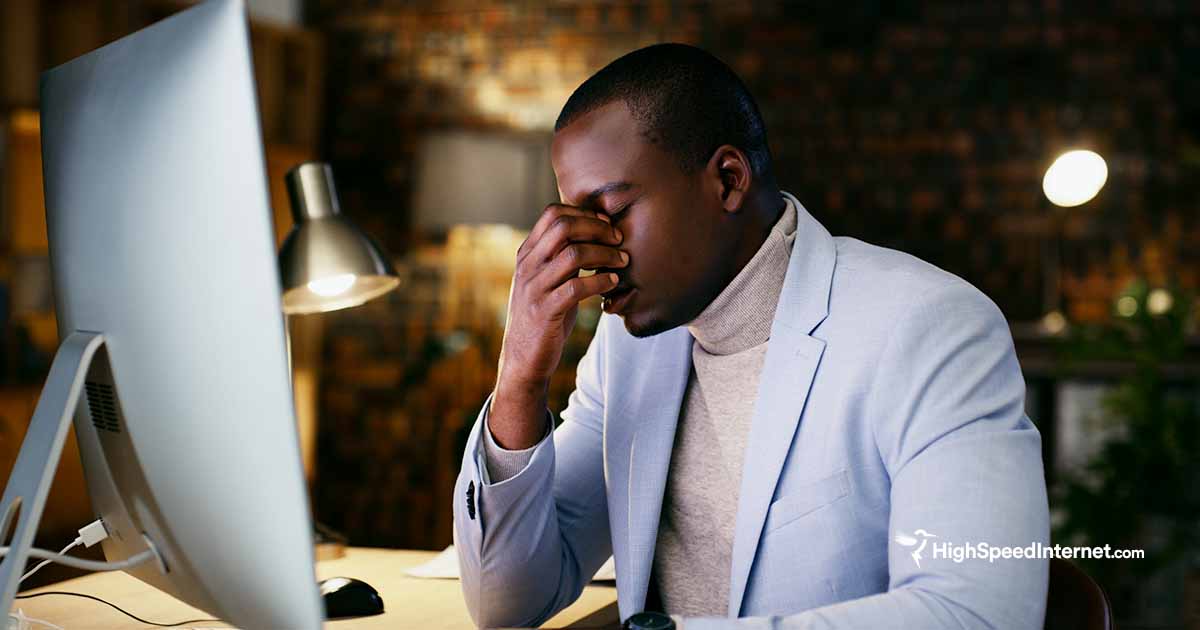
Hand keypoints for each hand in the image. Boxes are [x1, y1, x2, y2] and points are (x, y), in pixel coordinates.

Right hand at [489, 203, 626, 448]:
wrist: (523, 357)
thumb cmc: (543, 315)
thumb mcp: (546, 279)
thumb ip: (561, 256)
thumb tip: (596, 231)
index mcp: (527, 253)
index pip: (553, 214)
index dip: (584, 213)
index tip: (607, 224)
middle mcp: (528, 266)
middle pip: (563, 227)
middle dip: (597, 228)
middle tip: (618, 239)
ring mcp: (534, 288)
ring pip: (573, 254)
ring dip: (605, 254)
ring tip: (622, 261)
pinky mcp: (545, 311)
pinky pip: (577, 287)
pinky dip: (601, 282)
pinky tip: (613, 284)